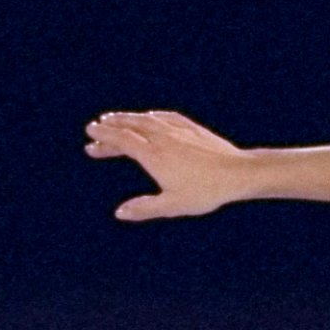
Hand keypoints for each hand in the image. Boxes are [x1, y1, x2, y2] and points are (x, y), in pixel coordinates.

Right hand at [85, 109, 245, 220]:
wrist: (238, 173)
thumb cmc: (206, 191)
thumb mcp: (173, 205)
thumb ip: (145, 208)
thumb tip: (119, 213)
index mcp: (154, 156)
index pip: (123, 140)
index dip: (105, 136)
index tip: (91, 133)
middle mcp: (163, 138)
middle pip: (131, 127)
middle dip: (111, 126)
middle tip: (95, 129)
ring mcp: (178, 131)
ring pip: (147, 119)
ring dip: (128, 119)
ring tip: (115, 120)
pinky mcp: (192, 128)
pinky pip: (165, 117)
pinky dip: (151, 116)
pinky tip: (149, 117)